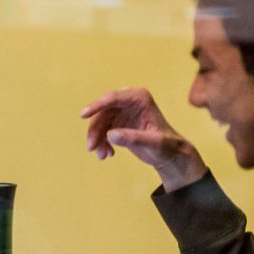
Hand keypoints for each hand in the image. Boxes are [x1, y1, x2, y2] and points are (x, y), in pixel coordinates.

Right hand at [81, 88, 206, 190]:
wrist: (170, 154)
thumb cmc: (167, 146)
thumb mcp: (153, 143)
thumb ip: (133, 138)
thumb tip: (110, 135)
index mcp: (140, 98)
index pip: (113, 98)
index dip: (97, 106)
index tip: (83, 115)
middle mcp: (129, 102)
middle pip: (103, 112)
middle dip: (95, 130)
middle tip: (91, 147)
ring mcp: (122, 112)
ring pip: (100, 122)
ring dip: (97, 139)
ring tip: (102, 156)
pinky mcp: (118, 122)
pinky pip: (102, 130)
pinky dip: (101, 142)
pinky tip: (107, 154)